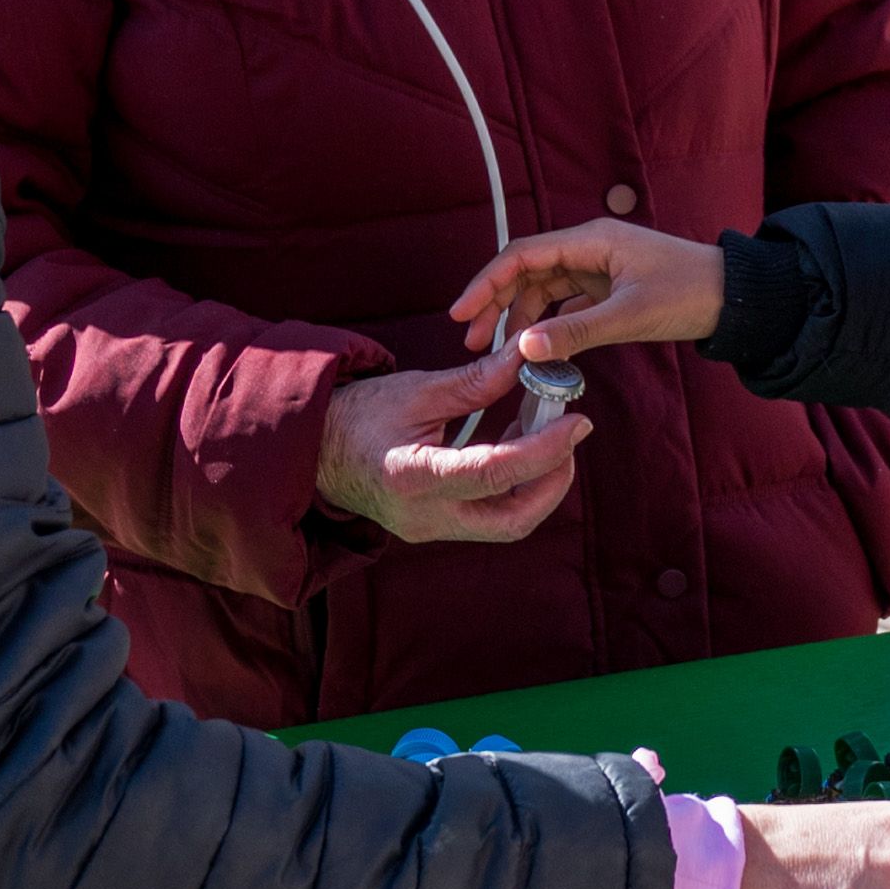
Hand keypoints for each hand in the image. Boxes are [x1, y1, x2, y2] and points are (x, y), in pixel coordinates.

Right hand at [315, 342, 588, 545]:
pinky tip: (516, 441)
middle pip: (512, 521)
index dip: (544, 450)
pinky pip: (489, 514)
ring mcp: (430, 529)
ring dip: (537, 482)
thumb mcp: (417, 390)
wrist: (311, 450)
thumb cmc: (357, 415)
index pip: (495, 473)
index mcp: (413, 478)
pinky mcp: (436, 526)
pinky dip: (514, 484)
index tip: (578, 422)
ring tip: (544, 430)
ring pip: (506, 523)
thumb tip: (529, 359)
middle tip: (570, 435)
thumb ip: (477, 382)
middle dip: (553, 481)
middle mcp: (424, 517)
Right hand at [450, 220, 729, 363]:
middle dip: (496, 304)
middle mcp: (589, 249)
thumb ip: (576, 331)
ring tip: (500, 352)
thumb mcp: (630, 315)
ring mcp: (599, 268)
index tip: (461, 314)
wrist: (738, 297)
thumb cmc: (690, 293)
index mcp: (590, 242)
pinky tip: (537, 349)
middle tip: (472, 341)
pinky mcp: (610, 289)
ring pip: (544, 290)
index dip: (486, 283)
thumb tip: (524, 346)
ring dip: (520, 317)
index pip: (521, 257)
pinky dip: (548, 324)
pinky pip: (567, 304)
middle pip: (526, 272)